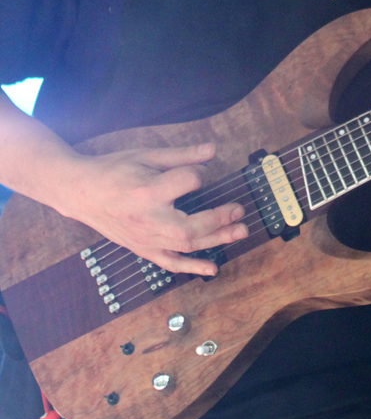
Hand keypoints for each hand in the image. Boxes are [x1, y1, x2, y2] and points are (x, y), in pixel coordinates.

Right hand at [61, 142, 247, 276]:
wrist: (81, 192)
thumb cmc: (114, 170)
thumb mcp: (146, 155)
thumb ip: (182, 155)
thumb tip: (213, 150)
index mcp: (148, 191)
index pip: (188, 182)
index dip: (199, 174)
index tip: (199, 172)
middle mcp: (148, 219)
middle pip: (191, 226)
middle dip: (219, 219)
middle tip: (240, 210)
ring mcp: (145, 238)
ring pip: (186, 246)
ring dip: (216, 240)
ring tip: (241, 231)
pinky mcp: (142, 249)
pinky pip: (170, 263)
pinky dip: (192, 268)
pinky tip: (213, 268)